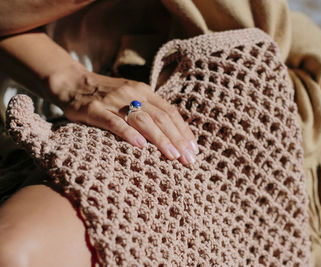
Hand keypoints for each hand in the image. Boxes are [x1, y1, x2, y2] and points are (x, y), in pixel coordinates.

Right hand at [49, 69, 197, 165]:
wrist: (72, 83)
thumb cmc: (106, 96)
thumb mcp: (131, 98)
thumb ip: (148, 111)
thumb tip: (172, 135)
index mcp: (144, 92)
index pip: (170, 112)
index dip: (184, 131)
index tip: (194, 149)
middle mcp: (133, 94)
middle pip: (161, 118)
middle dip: (177, 139)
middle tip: (188, 159)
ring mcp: (114, 101)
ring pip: (142, 120)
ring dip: (160, 139)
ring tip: (173, 155)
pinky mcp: (95, 109)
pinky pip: (114, 122)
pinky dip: (129, 133)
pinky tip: (141, 146)